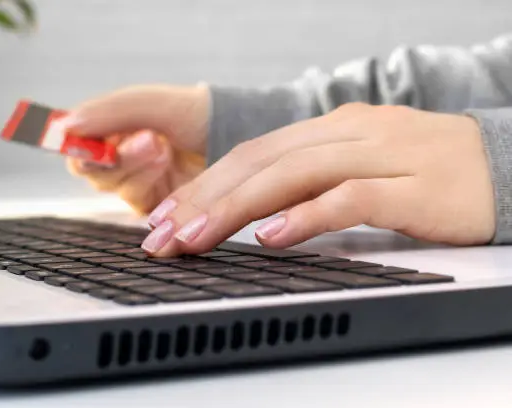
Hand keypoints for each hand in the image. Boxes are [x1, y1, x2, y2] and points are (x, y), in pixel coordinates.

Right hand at [65, 84, 209, 213]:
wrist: (237, 136)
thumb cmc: (196, 114)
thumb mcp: (154, 104)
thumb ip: (111, 111)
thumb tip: (66, 125)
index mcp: (113, 128)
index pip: (76, 141)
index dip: (75, 143)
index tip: (82, 139)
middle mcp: (120, 156)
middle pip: (92, 168)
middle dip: (118, 155)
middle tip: (148, 139)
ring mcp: (138, 182)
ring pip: (116, 186)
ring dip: (137, 168)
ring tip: (163, 149)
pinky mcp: (155, 207)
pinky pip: (138, 204)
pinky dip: (149, 186)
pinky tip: (166, 169)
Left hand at [140, 103, 495, 255]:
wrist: (505, 165)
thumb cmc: (424, 172)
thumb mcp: (356, 167)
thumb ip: (308, 183)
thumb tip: (254, 212)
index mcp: (328, 130)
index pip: (250, 155)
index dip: (202, 185)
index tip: (164, 218)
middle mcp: (346, 134)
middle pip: (259, 162)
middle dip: (202, 199)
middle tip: (161, 236)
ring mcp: (380, 155)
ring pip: (292, 175)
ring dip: (236, 208)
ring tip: (194, 238)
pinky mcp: (413, 186)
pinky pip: (351, 198)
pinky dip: (307, 216)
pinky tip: (271, 237)